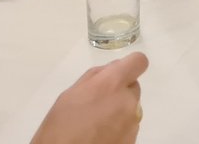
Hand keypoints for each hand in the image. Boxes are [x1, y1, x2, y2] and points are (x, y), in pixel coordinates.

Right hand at [31, 52, 148, 143]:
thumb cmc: (61, 126)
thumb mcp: (71, 93)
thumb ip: (95, 77)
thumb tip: (111, 69)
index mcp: (112, 84)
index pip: (138, 62)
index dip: (130, 66)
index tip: (119, 74)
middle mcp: (127, 101)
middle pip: (132, 87)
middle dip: (119, 92)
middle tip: (98, 104)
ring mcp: (133, 123)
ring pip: (131, 108)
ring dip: (119, 111)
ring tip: (97, 123)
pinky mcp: (133, 140)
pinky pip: (129, 126)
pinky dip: (119, 128)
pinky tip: (101, 135)